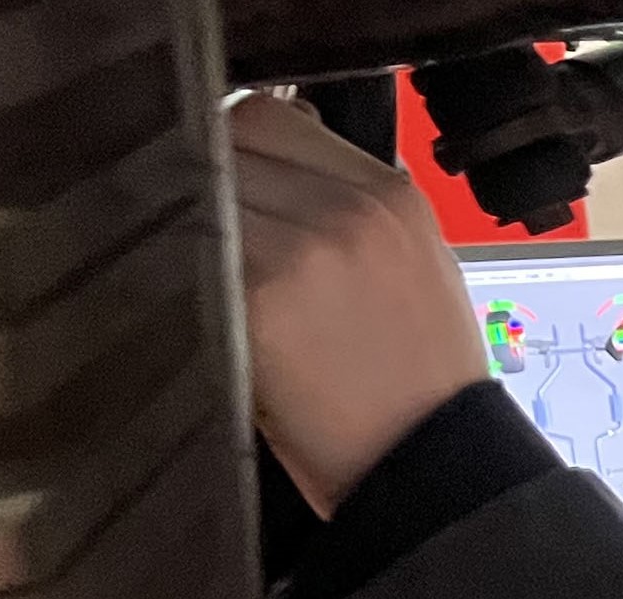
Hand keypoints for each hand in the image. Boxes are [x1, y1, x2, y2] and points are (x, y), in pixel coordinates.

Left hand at [230, 94, 488, 518]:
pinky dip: (191, 279)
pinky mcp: (257, 299)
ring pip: (205, 195)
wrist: (432, 458)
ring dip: (201, 231)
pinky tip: (219, 316)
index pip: (275, 117)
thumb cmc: (425, 379)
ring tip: (228, 285)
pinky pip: (193, 258)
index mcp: (393, 196)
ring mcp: (302, 250)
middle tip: (229, 241)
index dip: (245, 150)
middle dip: (221, 186)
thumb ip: (354, 208)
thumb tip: (280, 173)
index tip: (240, 184)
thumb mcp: (418, 264)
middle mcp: (350, 210)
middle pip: (231, 143)